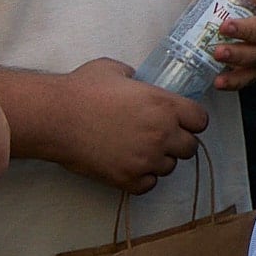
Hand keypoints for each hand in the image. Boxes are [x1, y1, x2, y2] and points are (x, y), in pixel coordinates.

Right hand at [37, 57, 208, 192]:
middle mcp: (162, 133)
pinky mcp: (127, 179)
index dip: (191, 121)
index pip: (201, 121)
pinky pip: (148, 184)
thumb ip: (138, 78)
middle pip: (190, 148)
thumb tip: (139, 81)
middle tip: (157, 138)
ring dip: (158, 160)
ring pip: (169, 167)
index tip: (179, 122)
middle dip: (176, 143)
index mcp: (165, 105)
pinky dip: (141, 178)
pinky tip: (127, 164)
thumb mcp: (117, 70)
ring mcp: (146, 159)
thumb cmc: (83, 89)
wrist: (54, 117)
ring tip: (137, 150)